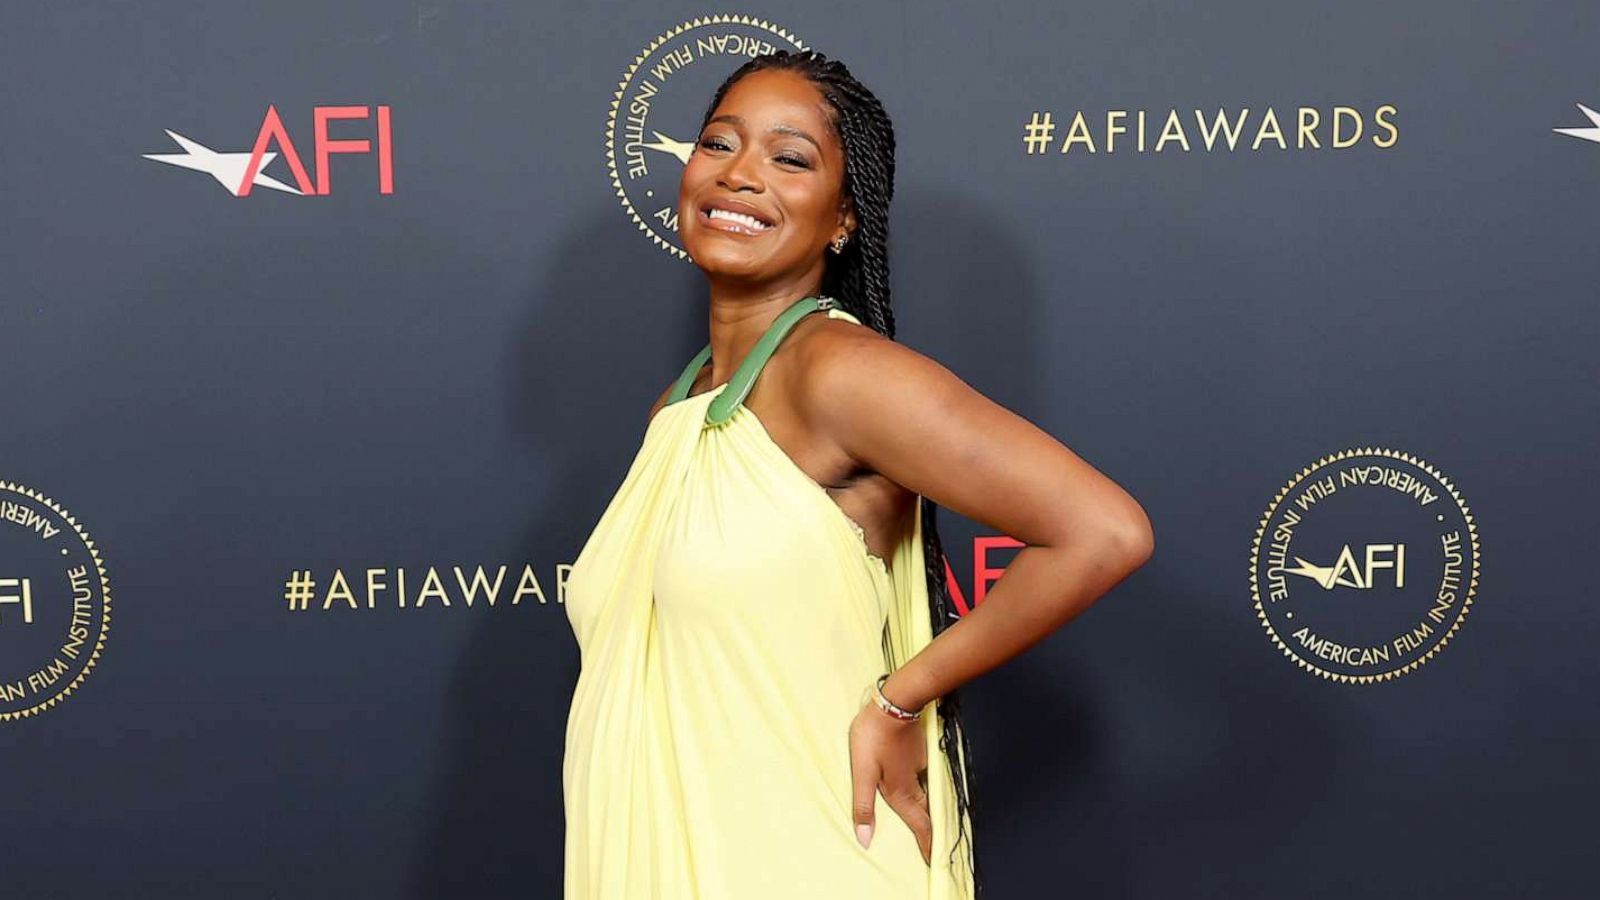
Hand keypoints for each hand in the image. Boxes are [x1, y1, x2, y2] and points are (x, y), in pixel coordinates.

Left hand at [848, 687, 931, 864]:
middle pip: (927, 814)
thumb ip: (863, 806)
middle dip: (932, 832)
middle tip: (935, 848)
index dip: (926, 845)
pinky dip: (927, 791)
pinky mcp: (920, 753)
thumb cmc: (874, 737)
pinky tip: (922, 787)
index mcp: (901, 792)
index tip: (934, 861)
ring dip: (931, 811)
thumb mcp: (862, 773)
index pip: (920, 826)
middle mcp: (915, 783)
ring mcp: (920, 766)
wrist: (894, 702)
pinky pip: (926, 779)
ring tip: (932, 823)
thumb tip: (865, 840)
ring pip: (928, 795)